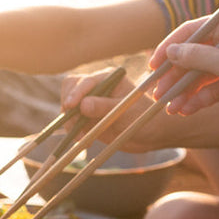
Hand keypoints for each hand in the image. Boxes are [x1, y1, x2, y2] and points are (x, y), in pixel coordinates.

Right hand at [59, 68, 173, 151]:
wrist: (150, 134)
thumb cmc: (144, 117)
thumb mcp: (125, 111)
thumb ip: (104, 106)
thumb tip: (82, 105)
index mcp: (108, 78)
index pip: (85, 81)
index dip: (75, 93)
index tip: (70, 106)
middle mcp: (96, 87)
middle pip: (70, 88)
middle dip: (69, 106)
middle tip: (74, 123)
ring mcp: (89, 102)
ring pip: (68, 106)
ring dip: (70, 122)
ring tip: (81, 138)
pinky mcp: (86, 117)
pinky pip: (71, 121)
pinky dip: (73, 131)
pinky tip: (83, 140)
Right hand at [149, 9, 218, 114]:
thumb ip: (197, 57)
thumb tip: (170, 51)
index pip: (189, 32)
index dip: (168, 49)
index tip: (153, 67)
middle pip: (190, 57)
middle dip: (174, 78)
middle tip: (158, 96)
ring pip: (197, 76)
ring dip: (182, 93)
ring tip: (171, 109)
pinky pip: (208, 90)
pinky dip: (196, 101)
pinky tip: (185, 111)